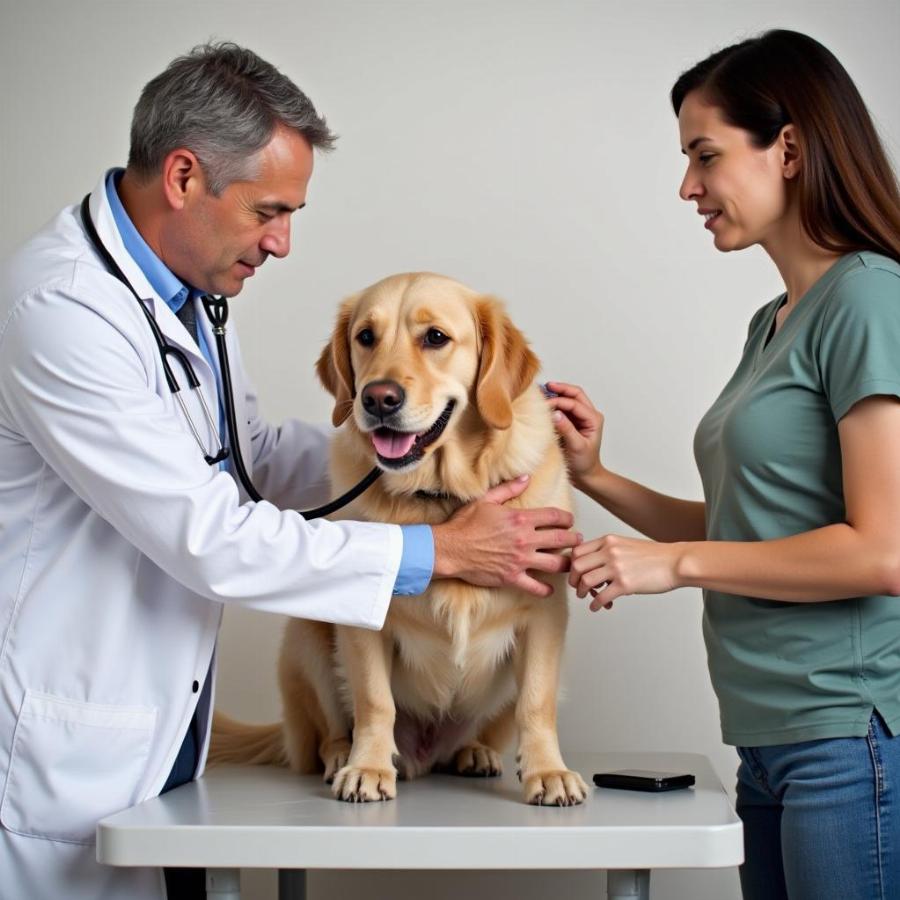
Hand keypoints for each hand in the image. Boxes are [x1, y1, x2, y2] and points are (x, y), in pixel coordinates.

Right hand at [432, 475, 580, 597]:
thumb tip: (525, 478)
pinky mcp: (512, 577)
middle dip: (574, 539)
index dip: (567, 518)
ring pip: (555, 564)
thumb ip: (508, 489)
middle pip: (561, 540)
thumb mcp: (485, 499)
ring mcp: (520, 561)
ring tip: (571, 563)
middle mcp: (524, 540)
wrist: (449, 549)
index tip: (570, 521)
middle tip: (578, 540)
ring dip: (567, 563)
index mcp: (520, 519)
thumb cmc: (464, 524)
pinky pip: (535, 587)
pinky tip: (550, 589)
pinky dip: (545, 590)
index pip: (554, 517)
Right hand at [544, 381, 604, 481]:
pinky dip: (555, 404)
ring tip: (543, 393)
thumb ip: (567, 429)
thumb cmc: (584, 463)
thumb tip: (555, 413)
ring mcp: (581, 418)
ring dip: (558, 395)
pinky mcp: (573, 422)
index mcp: (594, 419)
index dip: (559, 401)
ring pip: (570, 399)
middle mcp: (589, 415)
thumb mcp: (576, 446)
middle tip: (546, 386)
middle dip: (561, 389)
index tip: (544, 406)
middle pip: (575, 394)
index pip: (575, 403)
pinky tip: (545, 404)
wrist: (586, 475)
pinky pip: (564, 408)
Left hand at [569, 534, 681, 610]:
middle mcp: (610, 552)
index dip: (572, 564)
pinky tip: (597, 607)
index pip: (577, 551)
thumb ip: (608, 551)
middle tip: (577, 587)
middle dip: (573, 579)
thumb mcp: (626, 544)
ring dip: (582, 592)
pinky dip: (595, 604)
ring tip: (587, 597)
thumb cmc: (654, 556)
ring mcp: (617, 568)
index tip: (575, 573)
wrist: (676, 562)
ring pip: (585, 581)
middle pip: (577, 566)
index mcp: (608, 541)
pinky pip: (601, 597)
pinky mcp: (625, 584)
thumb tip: (593, 566)